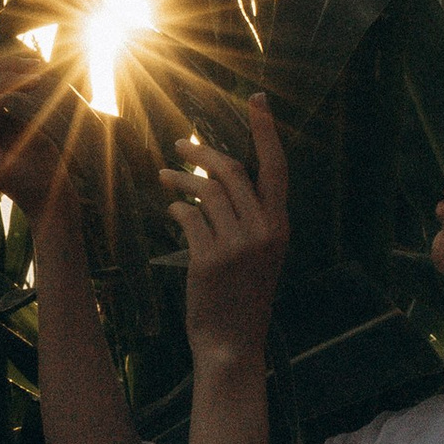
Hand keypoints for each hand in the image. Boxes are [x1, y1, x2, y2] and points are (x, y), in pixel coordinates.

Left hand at [160, 96, 287, 371]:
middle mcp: (264, 231)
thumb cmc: (242, 299)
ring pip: (206, 191)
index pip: (276, 167)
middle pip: (231, 172)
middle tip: (181, 142)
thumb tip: (222, 178)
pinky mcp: (209, 259)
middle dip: (203, 151)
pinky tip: (170, 210)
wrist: (232, 344)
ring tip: (164, 177)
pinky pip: (188, 218)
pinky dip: (176, 209)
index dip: (265, 130)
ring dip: (181, 179)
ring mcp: (237, 245)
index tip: (255, 99)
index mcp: (280, 227)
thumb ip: (250, 219)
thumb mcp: (259, 256)